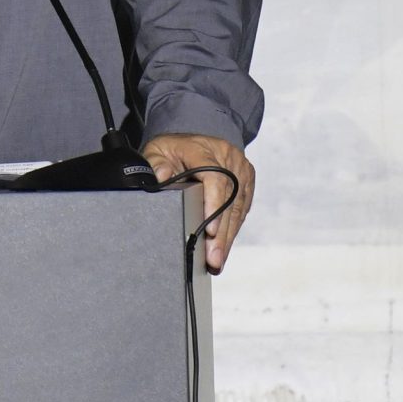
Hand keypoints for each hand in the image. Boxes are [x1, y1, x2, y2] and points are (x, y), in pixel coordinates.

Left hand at [141, 133, 253, 272]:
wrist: (195, 140)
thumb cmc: (172, 150)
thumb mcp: (157, 151)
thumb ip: (155, 162)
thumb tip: (161, 175)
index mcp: (204, 149)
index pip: (215, 177)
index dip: (214, 204)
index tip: (209, 230)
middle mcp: (228, 158)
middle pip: (229, 199)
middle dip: (220, 233)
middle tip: (213, 259)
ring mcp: (241, 169)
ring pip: (237, 208)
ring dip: (227, 237)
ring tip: (217, 261)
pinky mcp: (246, 182)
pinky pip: (241, 209)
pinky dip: (231, 230)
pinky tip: (223, 249)